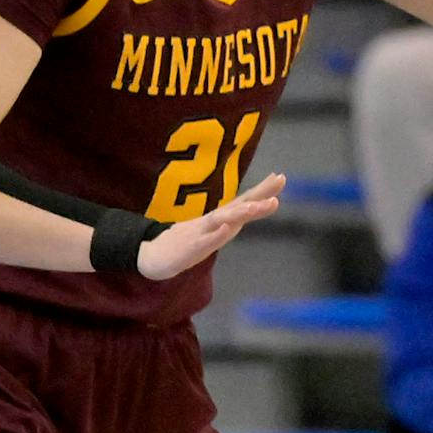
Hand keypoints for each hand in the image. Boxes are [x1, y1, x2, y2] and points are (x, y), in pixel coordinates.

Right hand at [138, 173, 283, 280]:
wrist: (153, 256)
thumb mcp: (213, 232)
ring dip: (241, 212)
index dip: (263, 190)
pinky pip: (206, 241)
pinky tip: (228, 228)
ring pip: (224, 220)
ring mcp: (202, 232)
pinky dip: (218, 234)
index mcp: (220, 219)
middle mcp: (213, 221)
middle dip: (260, 193)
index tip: (280, 177)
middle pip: (240, 204)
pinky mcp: (191, 247)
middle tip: (280, 180)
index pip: (245, 201)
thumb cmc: (187, 242)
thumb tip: (249, 210)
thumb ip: (231, 221)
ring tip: (258, 205)